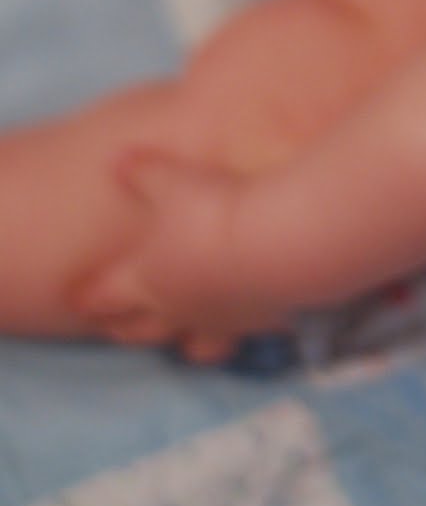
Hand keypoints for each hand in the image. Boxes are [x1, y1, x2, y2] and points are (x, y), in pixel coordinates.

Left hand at [69, 150, 292, 363]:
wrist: (270, 244)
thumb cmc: (210, 213)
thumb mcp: (170, 180)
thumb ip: (142, 172)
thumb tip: (118, 160)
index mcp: (143, 279)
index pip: (103, 295)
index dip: (88, 295)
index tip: (75, 299)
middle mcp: (175, 309)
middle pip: (139, 329)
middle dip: (124, 328)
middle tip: (112, 329)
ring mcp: (216, 321)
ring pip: (192, 346)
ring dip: (184, 343)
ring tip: (184, 343)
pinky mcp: (256, 323)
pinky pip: (244, 337)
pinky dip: (241, 333)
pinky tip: (250, 324)